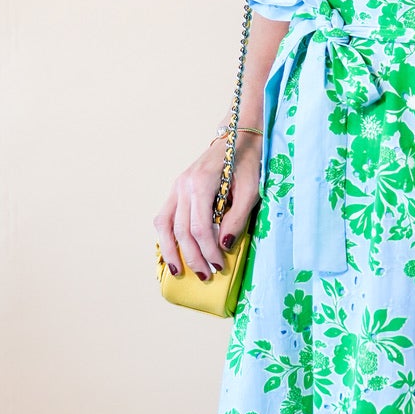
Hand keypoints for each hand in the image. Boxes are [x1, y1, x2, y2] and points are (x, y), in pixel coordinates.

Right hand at [154, 131, 261, 281]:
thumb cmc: (248, 162)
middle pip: (181, 230)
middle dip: (191, 257)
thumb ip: (237, 218)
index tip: (219, 267)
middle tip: (204, 276)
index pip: (200, 228)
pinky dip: (166, 236)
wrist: (239, 137)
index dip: (208, 251)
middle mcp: (183, 186)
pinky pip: (164, 216)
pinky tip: (171, 251)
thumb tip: (224, 246)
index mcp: (201, 184)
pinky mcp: (176, 189)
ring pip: (164, 224)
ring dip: (169, 250)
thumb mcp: (251, 189)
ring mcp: (176, 186)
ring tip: (176, 270)